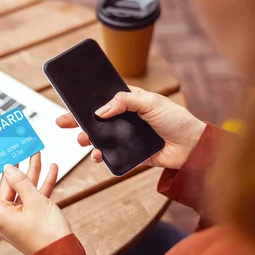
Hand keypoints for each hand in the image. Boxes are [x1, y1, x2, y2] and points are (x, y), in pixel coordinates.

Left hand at [0, 153, 71, 254]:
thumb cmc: (48, 235)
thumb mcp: (35, 201)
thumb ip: (21, 182)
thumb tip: (7, 168)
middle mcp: (2, 217)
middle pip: (4, 185)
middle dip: (13, 166)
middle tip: (13, 146)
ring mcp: (15, 218)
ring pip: (20, 189)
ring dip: (30, 172)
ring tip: (36, 152)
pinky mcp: (28, 219)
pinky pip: (31, 198)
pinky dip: (40, 185)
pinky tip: (50, 169)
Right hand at [56, 86, 205, 169]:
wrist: (192, 147)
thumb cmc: (176, 120)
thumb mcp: (150, 102)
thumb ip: (124, 102)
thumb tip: (100, 110)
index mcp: (130, 101)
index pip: (104, 98)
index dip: (88, 100)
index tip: (71, 101)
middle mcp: (125, 118)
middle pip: (96, 119)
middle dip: (77, 121)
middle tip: (62, 122)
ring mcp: (126, 136)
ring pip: (100, 137)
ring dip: (88, 139)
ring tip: (83, 141)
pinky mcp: (129, 153)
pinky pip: (110, 154)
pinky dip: (100, 155)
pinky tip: (97, 155)